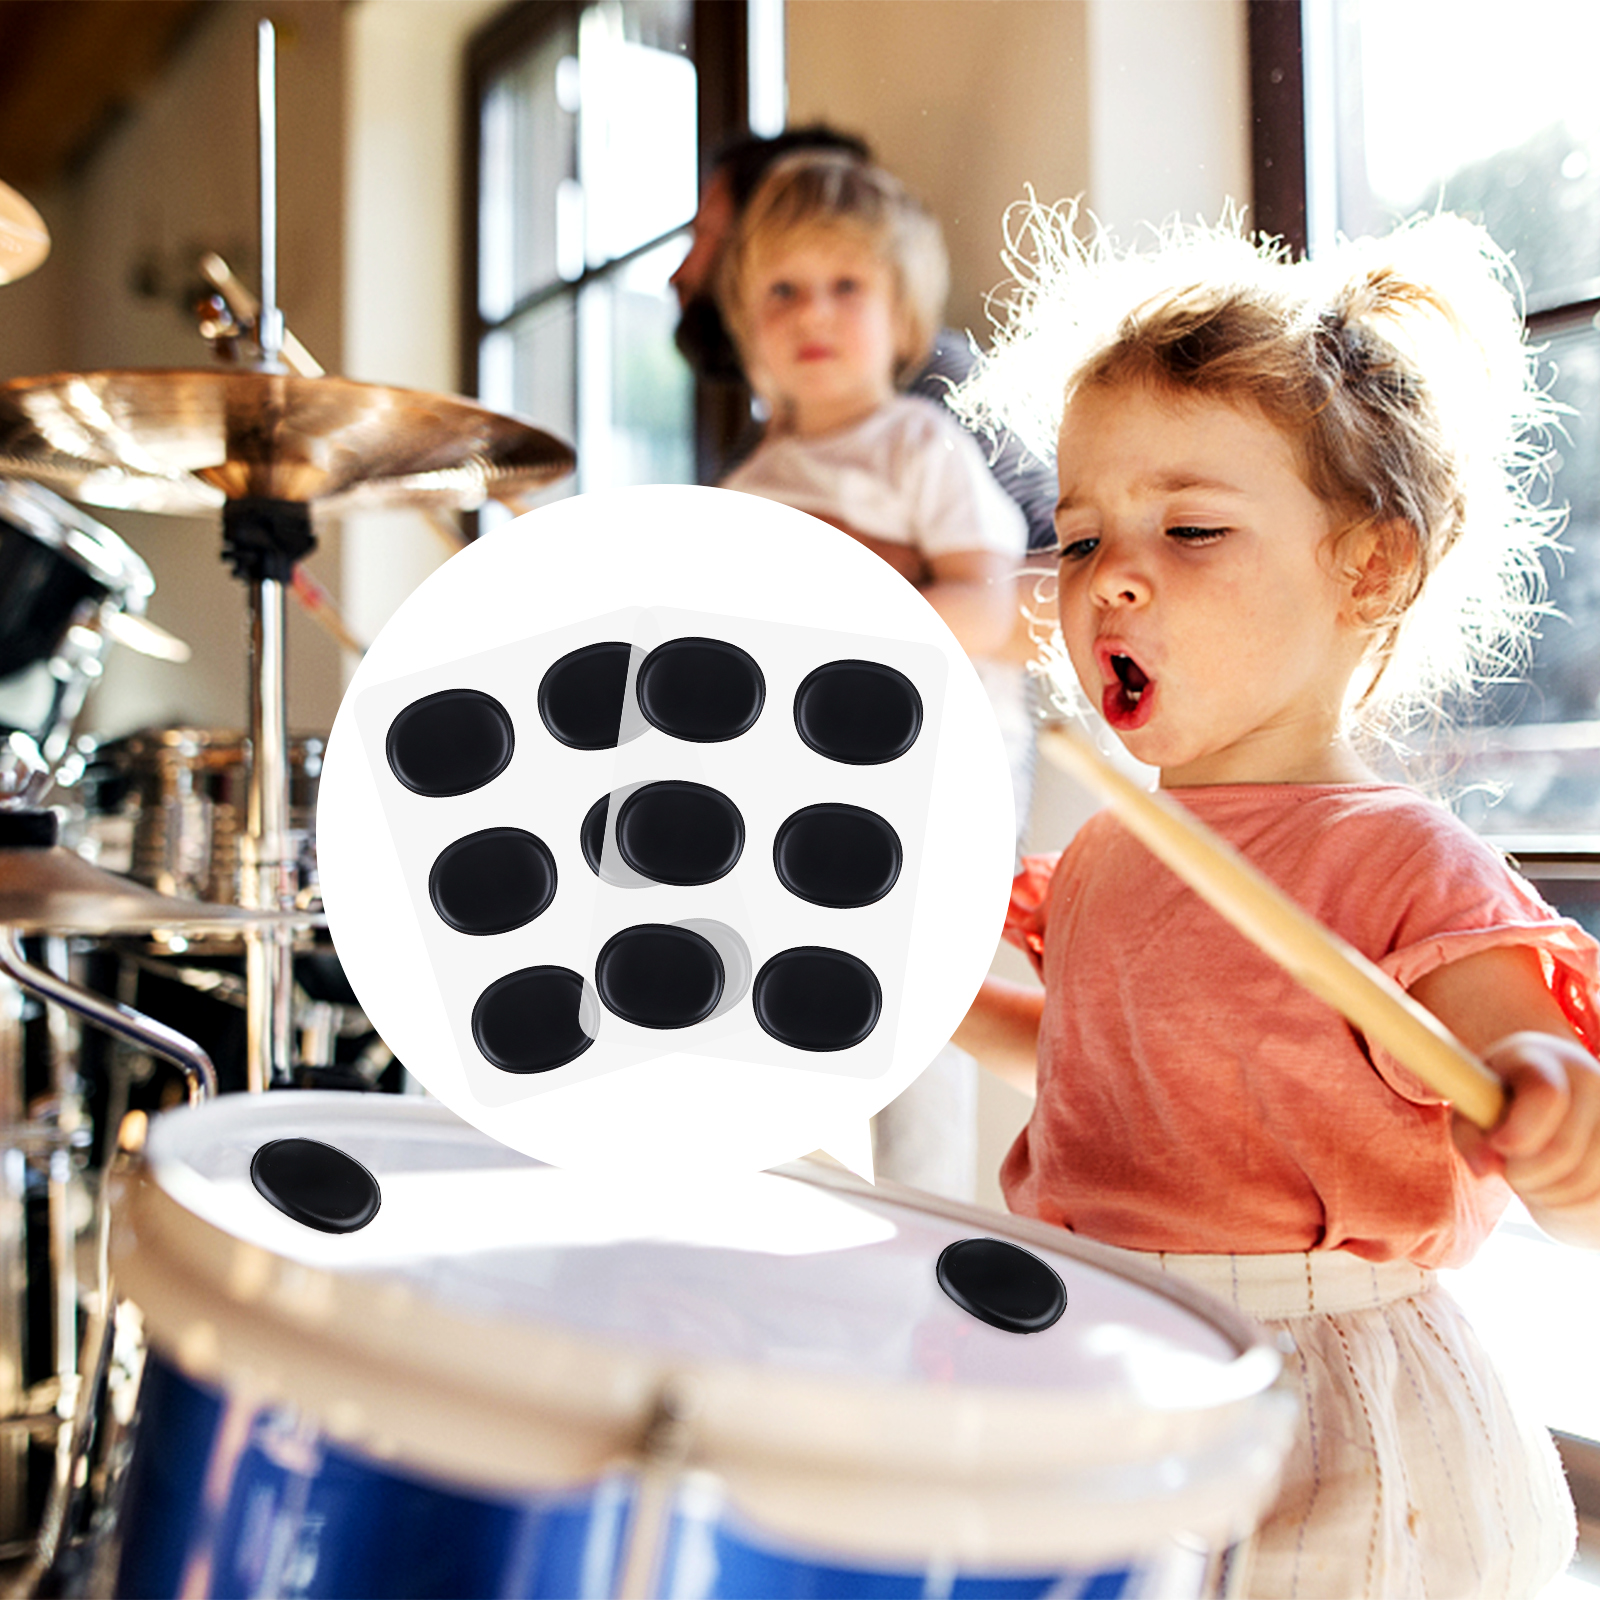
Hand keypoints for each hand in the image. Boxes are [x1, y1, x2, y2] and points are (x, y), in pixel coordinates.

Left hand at [1453, 1031, 1599, 1247]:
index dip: (1520, 1130)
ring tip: (1527, 1180)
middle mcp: (1590, 1079)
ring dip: (1545, 1194)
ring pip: (1583, 1179)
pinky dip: (1568, 1204)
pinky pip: (1597, 1195)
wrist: (1548, 1093)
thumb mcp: (1473, 1103)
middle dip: (1523, 1174)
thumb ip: (1469, 1133)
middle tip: (1507, 1173)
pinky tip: (1552, 1188)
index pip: (1545, 1095)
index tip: (1498, 1144)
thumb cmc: (1498, 1099)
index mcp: (1544, 1059)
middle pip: (1562, 1149)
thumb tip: (1485, 1168)